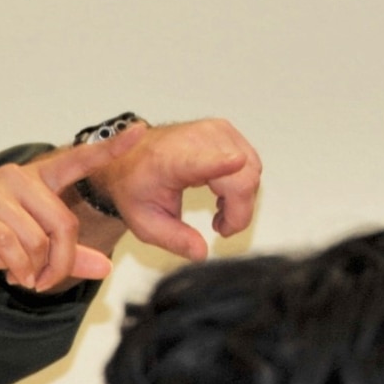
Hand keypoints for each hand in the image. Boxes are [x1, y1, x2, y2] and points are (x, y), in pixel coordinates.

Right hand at [0, 127, 142, 291]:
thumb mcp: (24, 248)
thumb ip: (66, 255)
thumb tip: (106, 267)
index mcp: (33, 181)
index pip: (77, 160)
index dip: (110, 147)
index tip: (140, 130)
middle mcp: (17, 178)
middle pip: (64, 225)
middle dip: (62, 263)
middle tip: (46, 283)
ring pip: (38, 240)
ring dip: (35, 270)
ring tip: (22, 277)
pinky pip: (11, 246)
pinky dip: (18, 268)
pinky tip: (13, 276)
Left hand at [83, 118, 261, 261]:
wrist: (132, 158)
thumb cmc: (137, 187)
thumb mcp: (147, 224)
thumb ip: (175, 240)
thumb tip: (201, 253)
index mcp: (173, 161)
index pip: (201, 161)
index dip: (222, 163)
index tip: (236, 161)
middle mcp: (197, 139)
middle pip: (240, 178)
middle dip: (238, 212)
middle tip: (219, 227)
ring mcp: (215, 130)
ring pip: (251, 172)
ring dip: (240, 199)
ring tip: (217, 210)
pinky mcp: (226, 130)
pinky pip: (251, 163)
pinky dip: (242, 185)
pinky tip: (221, 193)